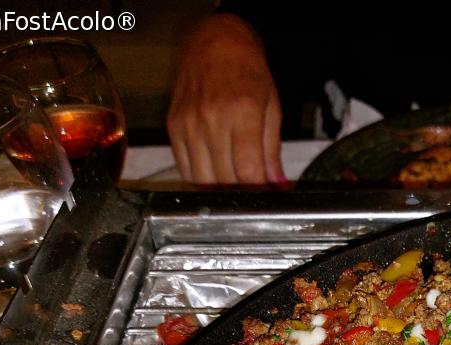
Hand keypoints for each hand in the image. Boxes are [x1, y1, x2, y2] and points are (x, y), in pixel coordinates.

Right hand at [167, 14, 284, 184]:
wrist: (214, 42)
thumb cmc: (247, 71)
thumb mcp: (271, 106)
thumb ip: (272, 149)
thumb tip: (277, 183)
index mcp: (242, 113)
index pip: (248, 172)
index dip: (259, 191)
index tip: (267, 196)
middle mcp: (212, 120)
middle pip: (225, 179)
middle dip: (242, 192)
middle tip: (252, 191)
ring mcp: (189, 124)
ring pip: (203, 179)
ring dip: (221, 189)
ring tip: (234, 184)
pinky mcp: (173, 127)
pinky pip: (185, 167)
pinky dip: (200, 178)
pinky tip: (215, 173)